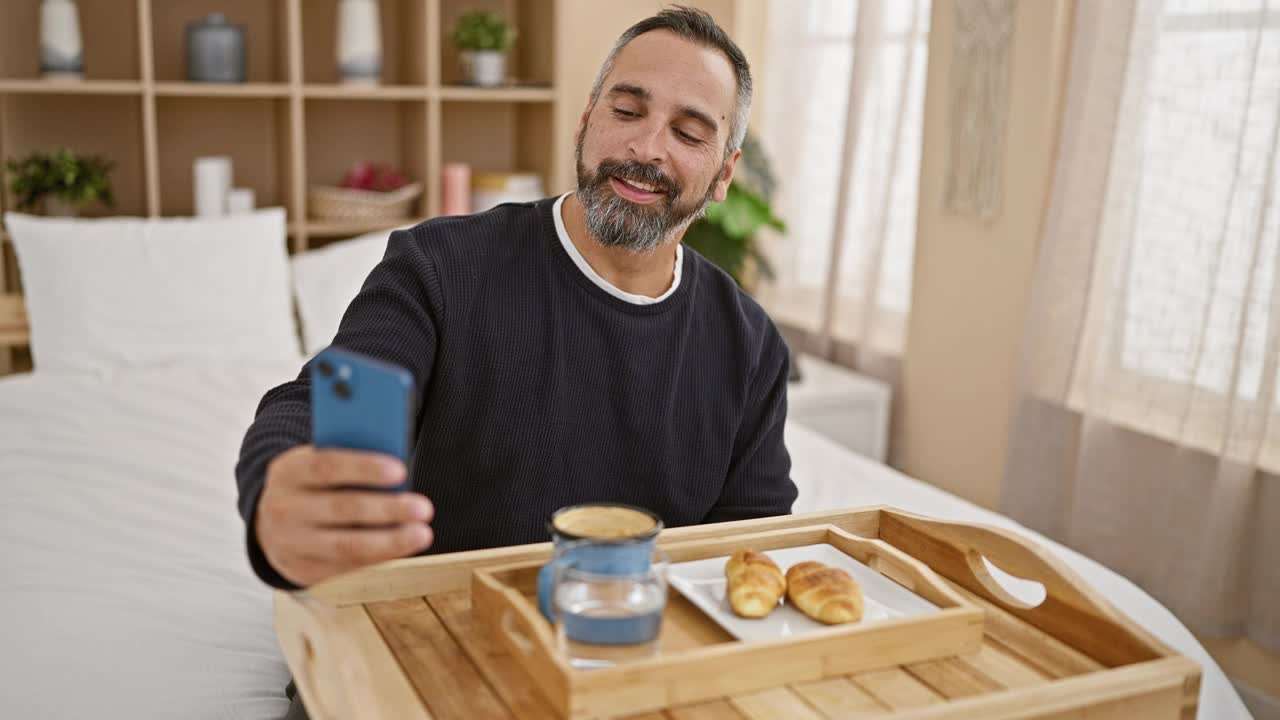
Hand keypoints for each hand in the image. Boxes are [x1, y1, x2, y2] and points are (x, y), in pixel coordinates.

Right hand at [255, 445, 433, 586]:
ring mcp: (291, 544)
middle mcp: (283, 509)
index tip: (401, 471)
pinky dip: (379, 557)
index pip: (326, 466)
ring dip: (389, 541)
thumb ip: (350, 460)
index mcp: (287, 471)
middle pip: (341, 508)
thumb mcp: (319, 463)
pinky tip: (404, 547)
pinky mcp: (303, 570)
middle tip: (424, 507)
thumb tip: (396, 471)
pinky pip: (346, 566)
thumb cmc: (314, 485)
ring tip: (422, 533)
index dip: (364, 468)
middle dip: (387, 509)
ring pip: (346, 545)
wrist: (271, 522)